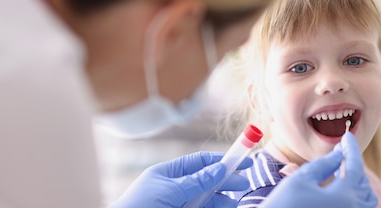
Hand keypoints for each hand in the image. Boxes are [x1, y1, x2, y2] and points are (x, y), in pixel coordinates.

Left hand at [110, 152, 252, 207]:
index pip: (200, 162)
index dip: (222, 160)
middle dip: (226, 181)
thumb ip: (196, 181)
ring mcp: (180, 204)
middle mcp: (176, 188)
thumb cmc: (137, 206)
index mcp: (169, 173)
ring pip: (209, 200)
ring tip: (234, 202)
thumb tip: (219, 169)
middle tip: (244, 183)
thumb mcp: (169, 190)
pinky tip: (225, 206)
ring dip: (223, 199)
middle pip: (208, 181)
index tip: (242, 160)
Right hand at [260, 132, 377, 207]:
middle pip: (363, 183)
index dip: (352, 148)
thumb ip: (324, 164)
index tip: (347, 136)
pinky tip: (339, 186)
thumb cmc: (283, 205)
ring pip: (366, 199)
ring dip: (358, 182)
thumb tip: (339, 154)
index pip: (356, 166)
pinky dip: (354, 195)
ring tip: (342, 168)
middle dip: (355, 163)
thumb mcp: (301, 180)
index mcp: (344, 197)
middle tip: (342, 149)